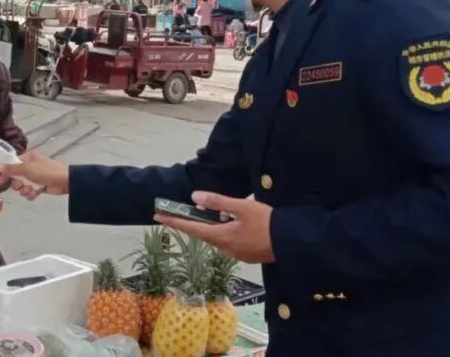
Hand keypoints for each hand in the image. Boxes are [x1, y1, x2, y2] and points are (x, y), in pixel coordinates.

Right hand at [0, 150, 69, 196]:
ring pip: (22, 186)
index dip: (6, 172)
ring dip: (25, 190)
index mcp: (27, 157)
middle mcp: (30, 166)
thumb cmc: (46, 171)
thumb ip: (10, 168)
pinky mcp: (39, 186)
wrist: (64, 181)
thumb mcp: (27, 168)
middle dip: (17, 184)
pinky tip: (36, 193)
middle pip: (15, 177)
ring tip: (30, 190)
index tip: (1, 181)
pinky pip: (29, 191)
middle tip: (21, 185)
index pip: (11, 164)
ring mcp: (35, 177)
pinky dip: (31, 193)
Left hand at [154, 191, 275, 263]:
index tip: (157, 216)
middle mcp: (225, 249)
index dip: (173, 221)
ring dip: (212, 224)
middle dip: (194, 221)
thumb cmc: (267, 222)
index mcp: (221, 237)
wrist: (292, 242)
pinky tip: (233, 221)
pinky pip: (229, 240)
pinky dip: (225, 230)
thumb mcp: (242, 207)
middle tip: (187, 209)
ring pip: (217, 236)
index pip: (191, 228)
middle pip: (203, 233)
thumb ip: (218, 201)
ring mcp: (236, 253)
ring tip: (217, 210)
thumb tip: (195, 196)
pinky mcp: (246, 254)